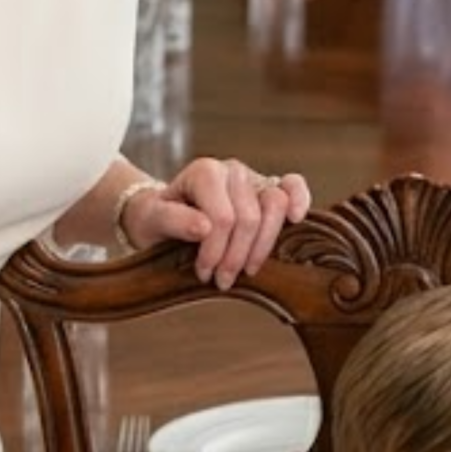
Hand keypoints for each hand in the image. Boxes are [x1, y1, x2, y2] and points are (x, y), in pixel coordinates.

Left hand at [121, 158, 310, 288]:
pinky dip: (299, 200)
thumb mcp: (151, 221)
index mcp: (204, 172)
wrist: (162, 216)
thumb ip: (173, 220)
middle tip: (221, 280)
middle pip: (249, 217)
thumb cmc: (156, 220)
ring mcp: (253, 178)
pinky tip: (296, 220)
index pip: (222, 217)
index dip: (216, 251)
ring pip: (275, 206)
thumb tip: (205, 227)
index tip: (204, 274)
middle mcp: (232, 171)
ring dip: (262, 246)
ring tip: (246, 270)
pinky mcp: (270, 188)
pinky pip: (293, 186)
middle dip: (236, 256)